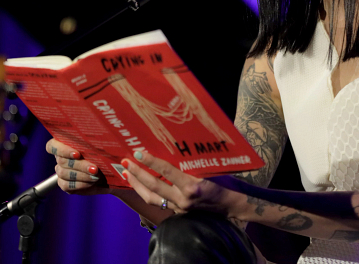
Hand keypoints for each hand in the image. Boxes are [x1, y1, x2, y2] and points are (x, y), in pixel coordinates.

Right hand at [46, 138, 108, 194]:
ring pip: (64, 174)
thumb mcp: (102, 146)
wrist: (111, 171)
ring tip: (96, 176)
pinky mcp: (65, 184)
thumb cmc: (105, 154)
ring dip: (82, 175)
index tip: (77, 153)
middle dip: (80, 165)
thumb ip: (96, 142)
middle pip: (62, 161)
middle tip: (94, 168)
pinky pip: (67, 185)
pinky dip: (80, 184)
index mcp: (64, 143)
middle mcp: (60, 158)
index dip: (62, 150)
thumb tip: (101, 139)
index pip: (52, 146)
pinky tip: (91, 182)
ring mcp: (61, 172)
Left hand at [121, 150, 236, 215]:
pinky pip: (160, 202)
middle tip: (124, 163)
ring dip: (137, 185)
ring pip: (152, 198)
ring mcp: (180, 208)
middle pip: (154, 186)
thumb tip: (174, 145)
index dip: (151, 162)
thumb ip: (193, 162)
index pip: (166, 171)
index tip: (138, 153)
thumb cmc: (226, 182)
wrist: (234, 205)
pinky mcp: (180, 212)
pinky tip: (141, 185)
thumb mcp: (212, 168)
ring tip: (126, 174)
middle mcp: (184, 199)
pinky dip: (148, 193)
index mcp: (193, 185)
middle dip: (137, 174)